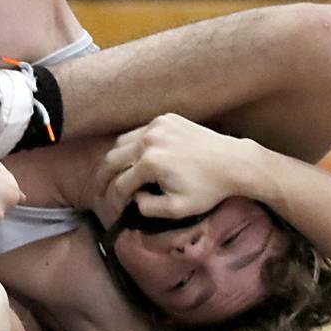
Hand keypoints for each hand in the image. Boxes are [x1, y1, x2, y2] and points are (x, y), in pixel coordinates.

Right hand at [96, 114, 267, 224]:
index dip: (113, 201)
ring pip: (121, 143)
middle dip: (102, 179)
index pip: (120, 184)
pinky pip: (138, 132)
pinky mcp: (165, 119)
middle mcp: (149, 140)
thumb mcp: (177, 209)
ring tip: (111, 176)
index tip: (114, 211)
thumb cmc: (208, 189)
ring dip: (114, 161)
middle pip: (111, 160)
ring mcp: (157, 125)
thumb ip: (148, 208)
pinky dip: (131, 146)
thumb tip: (132, 199)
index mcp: (150, 162)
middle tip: (98, 192)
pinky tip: (133, 158)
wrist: (233, 162)